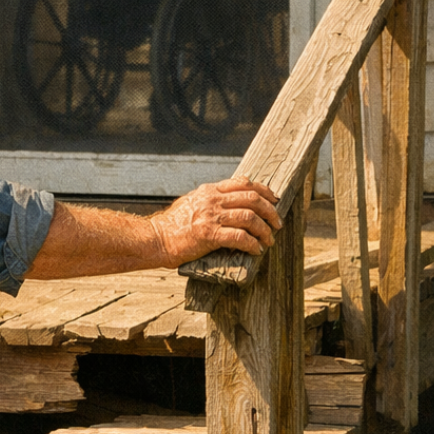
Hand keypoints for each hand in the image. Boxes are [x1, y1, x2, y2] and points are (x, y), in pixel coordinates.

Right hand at [149, 176, 281, 264]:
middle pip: (252, 199)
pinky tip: (256, 250)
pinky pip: (240, 237)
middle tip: (277, 224)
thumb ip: (210, 198)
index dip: (264, 191)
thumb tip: (227, 198)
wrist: (155, 239)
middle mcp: (212, 200)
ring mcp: (210, 217)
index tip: (274, 200)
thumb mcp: (191, 202)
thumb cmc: (172, 225)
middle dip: (270, 211)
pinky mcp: (209, 235)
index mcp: (209, 190)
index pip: (244, 184)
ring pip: (250, 217)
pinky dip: (252, 244)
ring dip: (264, 230)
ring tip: (269, 240)